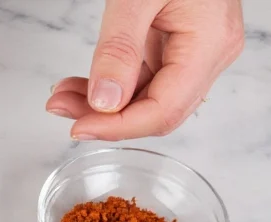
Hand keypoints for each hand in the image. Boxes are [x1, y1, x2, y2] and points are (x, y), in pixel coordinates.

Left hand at [46, 0, 243, 140]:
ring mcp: (196, 51)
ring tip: (62, 95)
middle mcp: (210, 54)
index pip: (162, 111)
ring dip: (102, 105)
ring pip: (147, 99)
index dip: (117, 128)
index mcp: (210, 45)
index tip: (76, 128)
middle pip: (157, 111)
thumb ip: (119, 50)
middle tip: (60, 109)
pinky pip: (144, 79)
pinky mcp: (178, 45)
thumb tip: (103, 102)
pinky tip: (81, 85)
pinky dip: (111, 85)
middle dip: (105, 119)